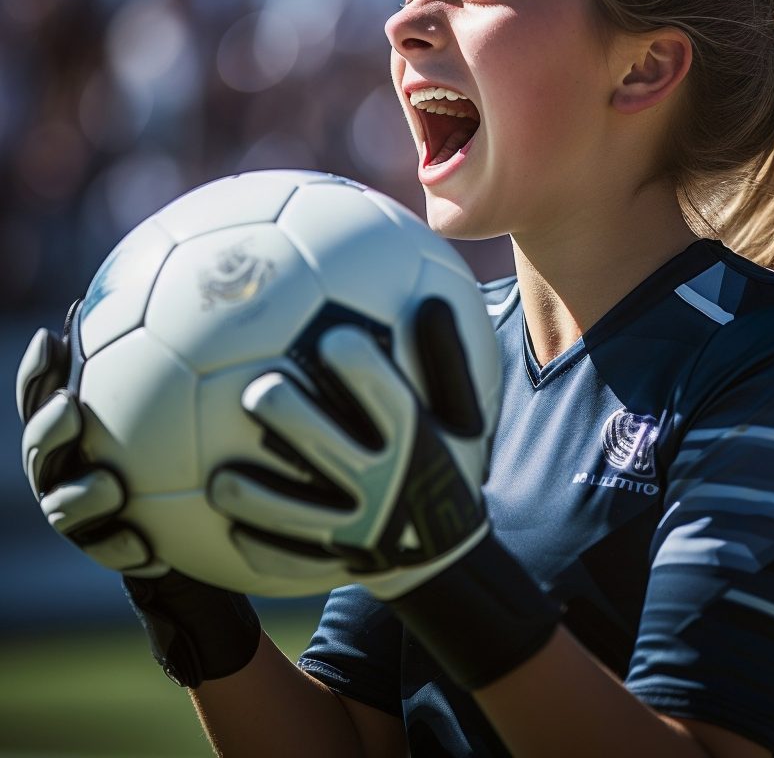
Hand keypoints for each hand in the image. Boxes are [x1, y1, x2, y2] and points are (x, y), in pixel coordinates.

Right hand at [17, 311, 165, 574]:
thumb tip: (178, 289)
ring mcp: (81, 514)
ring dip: (83, 495)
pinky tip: (145, 542)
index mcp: (70, 432)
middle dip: (48, 428)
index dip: (36, 372)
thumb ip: (166, 357)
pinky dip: (124, 546)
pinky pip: (110, 553)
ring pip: (64, 506)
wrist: (198, 519)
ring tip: (111, 485)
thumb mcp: (183, 399)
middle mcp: (65, 469)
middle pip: (40, 450)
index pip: (39, 397)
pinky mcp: (109, 551)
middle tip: (72, 407)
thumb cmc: (188, 443)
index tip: (51, 341)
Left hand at [211, 296, 559, 690]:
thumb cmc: (447, 465)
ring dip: (258, 498)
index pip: (392, 404)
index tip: (335, 337)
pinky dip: (262, 548)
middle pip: (334, 451)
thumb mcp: (461, 419)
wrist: (449, 554)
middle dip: (293, 420)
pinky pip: (293, 561)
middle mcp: (388, 486)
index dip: (364, 372)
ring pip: (301, 515)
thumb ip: (445, 362)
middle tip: (258, 390)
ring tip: (221, 480)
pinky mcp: (339, 562)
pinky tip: (228, 530)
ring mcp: (362, 530)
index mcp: (419, 445)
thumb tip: (433, 301)